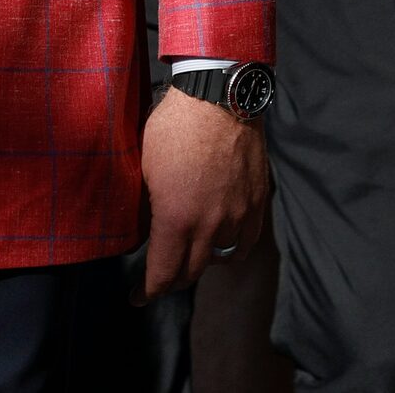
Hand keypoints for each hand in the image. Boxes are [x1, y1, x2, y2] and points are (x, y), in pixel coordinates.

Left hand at [139, 85, 268, 302]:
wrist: (219, 96)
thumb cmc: (174, 126)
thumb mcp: (146, 168)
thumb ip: (151, 207)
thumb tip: (150, 231)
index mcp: (176, 219)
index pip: (163, 274)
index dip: (148, 291)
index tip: (137, 297)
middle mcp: (210, 226)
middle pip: (191, 272)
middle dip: (172, 279)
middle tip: (160, 277)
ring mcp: (238, 216)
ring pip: (219, 258)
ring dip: (202, 262)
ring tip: (189, 255)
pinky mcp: (258, 203)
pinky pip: (246, 242)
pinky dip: (231, 249)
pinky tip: (221, 245)